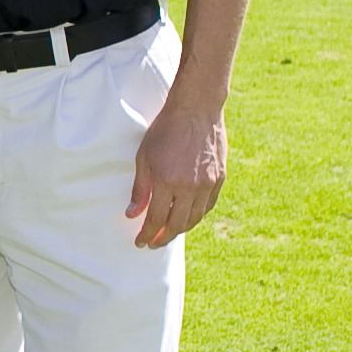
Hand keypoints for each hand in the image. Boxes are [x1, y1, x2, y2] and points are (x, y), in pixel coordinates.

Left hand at [126, 98, 226, 247]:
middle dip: (163, 237)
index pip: (156, 219)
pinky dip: (196, 216)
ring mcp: (208, 183)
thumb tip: (132, 215)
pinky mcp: (220, 178)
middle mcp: (190, 186)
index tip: (140, 242)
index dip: (147, 234)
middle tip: (153, 243)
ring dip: (181, 229)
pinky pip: (208, 206)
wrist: (196, 109)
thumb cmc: (165, 130)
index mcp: (167, 181)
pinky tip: (187, 217)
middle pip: (177, 224)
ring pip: (195, 218)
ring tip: (169, 232)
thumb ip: (140, 189)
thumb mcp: (144, 158)